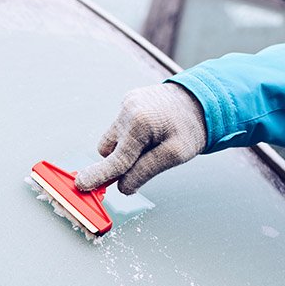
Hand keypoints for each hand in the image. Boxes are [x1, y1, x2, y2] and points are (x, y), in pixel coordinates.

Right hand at [75, 83, 207, 194]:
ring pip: (112, 139)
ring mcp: (126, 104)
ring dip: (125, 149)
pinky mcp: (128, 102)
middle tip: (138, 168)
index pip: (117, 159)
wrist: (202, 98)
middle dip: (118, 163)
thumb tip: (123, 187)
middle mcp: (128, 110)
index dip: (100, 176)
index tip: (81, 186)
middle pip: (108, 150)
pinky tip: (151, 134)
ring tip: (151, 146)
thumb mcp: (176, 155)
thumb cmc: (191, 127)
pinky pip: (120, 127)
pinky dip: (130, 136)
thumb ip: (146, 171)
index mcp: (141, 123)